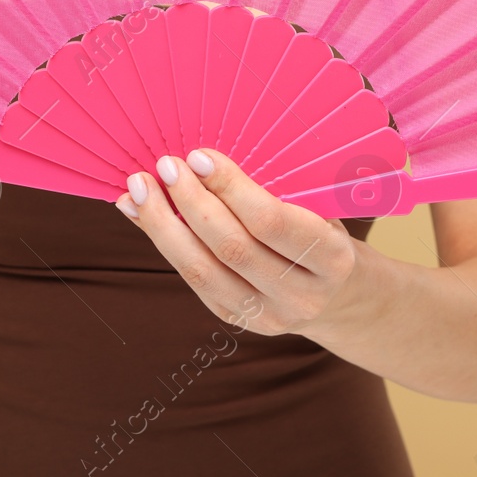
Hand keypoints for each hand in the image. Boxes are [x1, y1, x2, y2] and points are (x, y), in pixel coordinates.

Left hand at [116, 148, 371, 339]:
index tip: (199, 156)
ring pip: (203, 270)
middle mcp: (301, 295)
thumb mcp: (317, 207)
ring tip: (140, 189)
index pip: (272, 222)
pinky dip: (161, 242)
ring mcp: (267, 316)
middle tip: (166, 166)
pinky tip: (140, 212)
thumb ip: (272, 187)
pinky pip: (191, 281)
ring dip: (163, 225)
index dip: (231, 188)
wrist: (336, 295)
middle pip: (233, 248)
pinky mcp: (236, 320)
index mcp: (332, 259)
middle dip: (192, 203)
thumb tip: (203, 157)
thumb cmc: (322, 233)